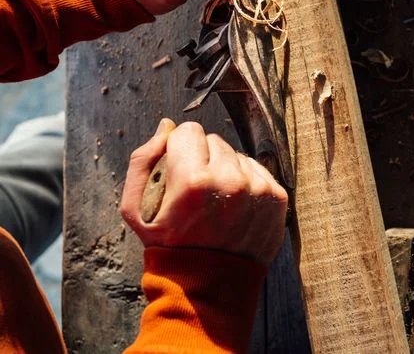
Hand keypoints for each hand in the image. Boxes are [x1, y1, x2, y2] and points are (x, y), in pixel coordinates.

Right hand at [120, 119, 288, 266]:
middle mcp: (230, 180)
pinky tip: (234, 208)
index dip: (179, 150)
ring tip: (216, 203)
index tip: (178, 171)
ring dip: (226, 170)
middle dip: (203, 159)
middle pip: (215, 141)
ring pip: (238, 155)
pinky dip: (246, 183)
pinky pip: (258, 170)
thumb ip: (143, 160)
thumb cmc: (168, 246)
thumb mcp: (135, 209)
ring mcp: (258, 189)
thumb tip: (167, 126)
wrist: (208, 287)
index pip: (189, 131)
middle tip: (197, 193)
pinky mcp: (277, 198)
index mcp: (194, 180)